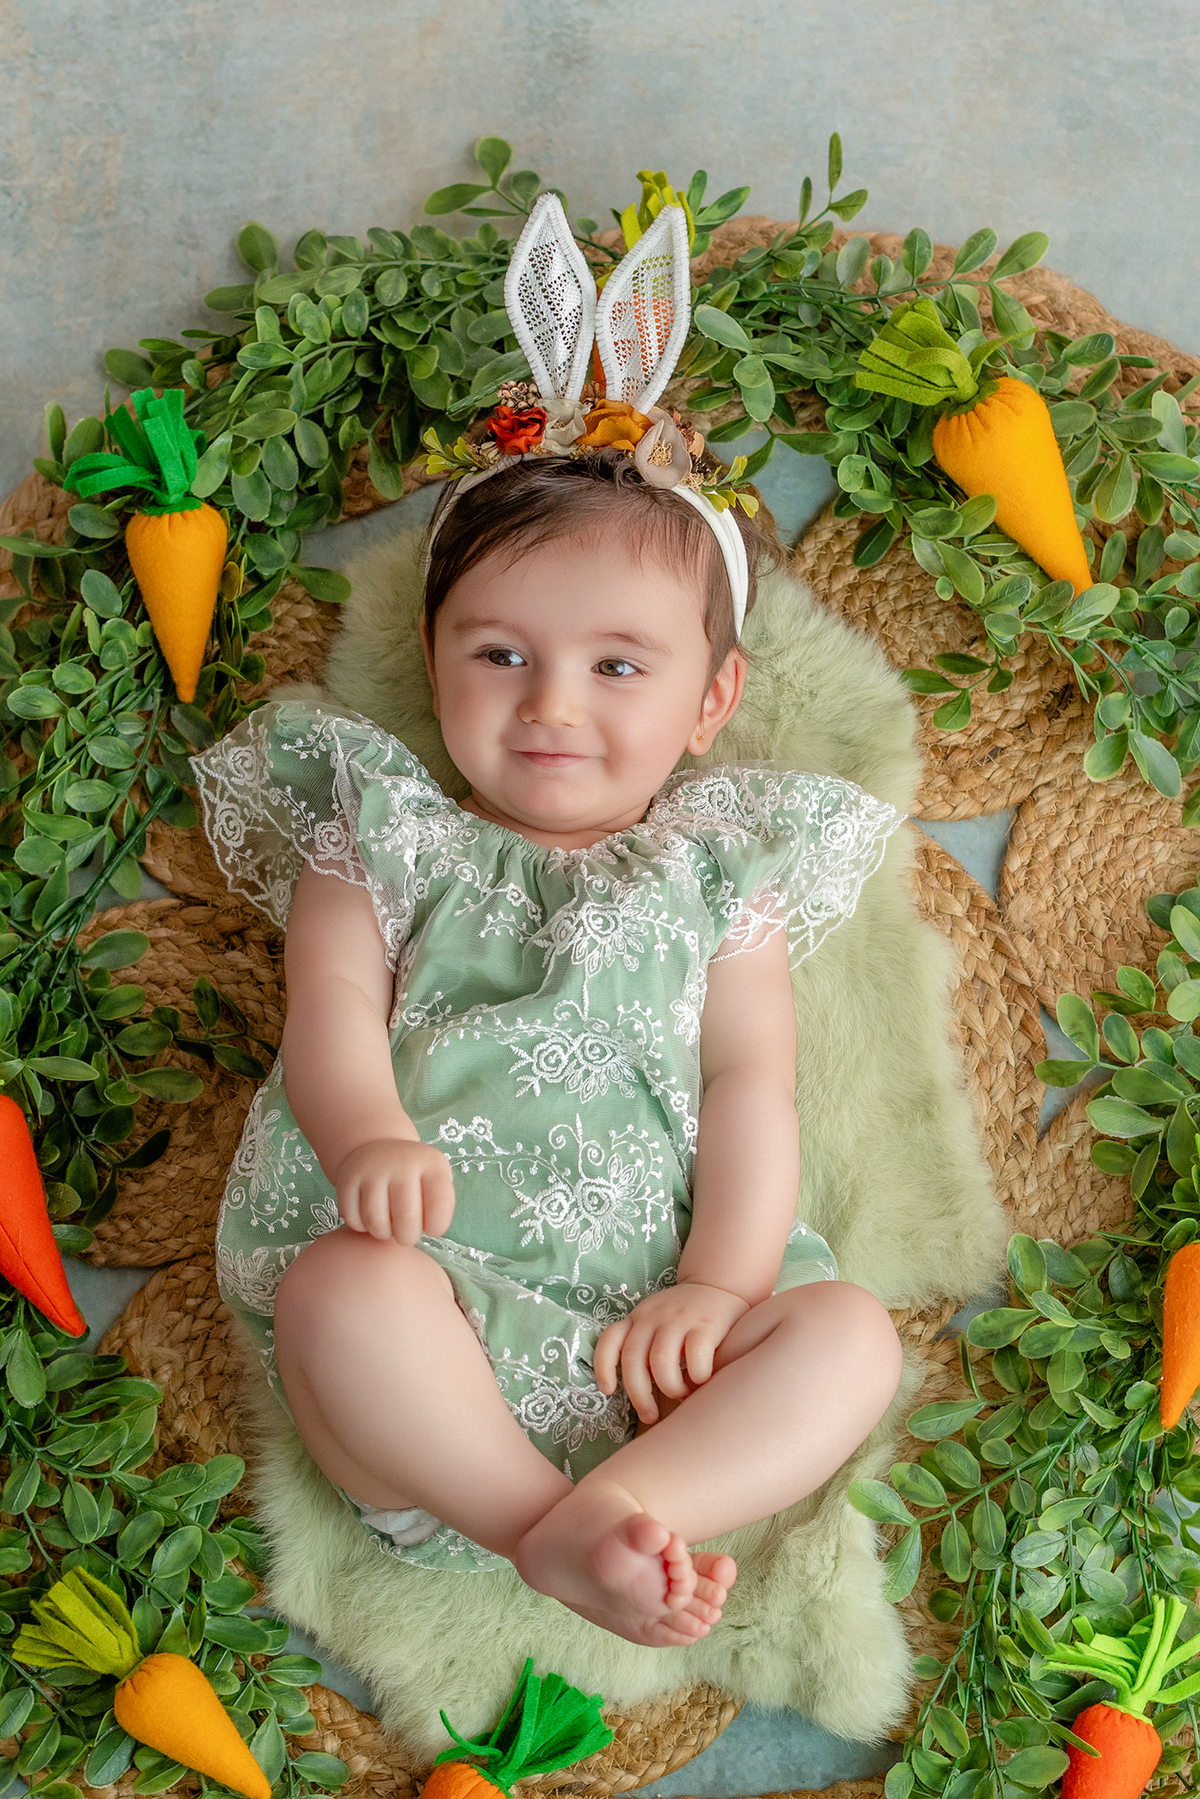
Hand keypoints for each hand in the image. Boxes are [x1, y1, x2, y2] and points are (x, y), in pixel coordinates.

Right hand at [333, 1138, 454, 1243]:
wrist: (379, 1152)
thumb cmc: (415, 1178)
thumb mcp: (437, 1181)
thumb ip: (440, 1206)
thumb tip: (430, 1230)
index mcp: (431, 1164)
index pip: (440, 1205)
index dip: (437, 1227)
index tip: (432, 1227)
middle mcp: (402, 1162)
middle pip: (406, 1218)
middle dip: (407, 1237)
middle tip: (406, 1233)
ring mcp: (372, 1169)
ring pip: (376, 1222)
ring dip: (383, 1234)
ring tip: (389, 1226)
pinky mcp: (347, 1179)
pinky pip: (352, 1219)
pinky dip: (361, 1227)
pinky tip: (370, 1218)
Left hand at [593, 1281, 749, 1424]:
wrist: (721, 1284)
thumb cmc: (687, 1316)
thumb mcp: (658, 1322)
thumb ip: (645, 1346)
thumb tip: (637, 1392)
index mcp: (639, 1317)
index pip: (610, 1339)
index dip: (604, 1366)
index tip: (608, 1390)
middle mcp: (653, 1316)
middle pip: (634, 1359)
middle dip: (639, 1395)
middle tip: (650, 1415)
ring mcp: (679, 1318)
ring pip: (660, 1361)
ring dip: (669, 1387)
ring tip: (681, 1395)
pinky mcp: (706, 1325)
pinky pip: (695, 1357)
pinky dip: (696, 1376)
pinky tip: (702, 1380)